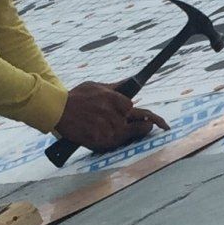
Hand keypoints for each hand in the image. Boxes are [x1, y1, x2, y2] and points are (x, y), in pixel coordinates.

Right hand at [56, 83, 170, 152]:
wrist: (57, 110)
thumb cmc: (76, 97)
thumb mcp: (97, 86)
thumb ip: (116, 87)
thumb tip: (131, 81)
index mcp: (112, 98)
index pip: (131, 106)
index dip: (132, 111)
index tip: (145, 116)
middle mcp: (111, 114)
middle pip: (133, 122)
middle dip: (145, 125)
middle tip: (166, 126)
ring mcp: (106, 128)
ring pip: (124, 135)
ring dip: (124, 134)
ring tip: (122, 135)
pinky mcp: (99, 141)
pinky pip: (112, 143)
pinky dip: (112, 141)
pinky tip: (106, 137)